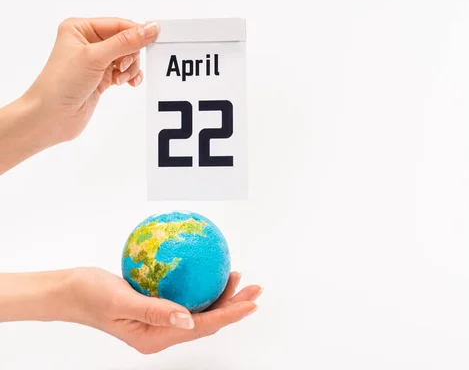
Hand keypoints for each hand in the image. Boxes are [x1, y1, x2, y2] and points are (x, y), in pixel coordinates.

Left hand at [24, 17, 159, 143]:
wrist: (52, 116)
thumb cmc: (62, 83)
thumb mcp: (96, 57)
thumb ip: (126, 42)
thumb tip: (151, 28)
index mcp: (80, 28)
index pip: (118, 24)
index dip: (136, 32)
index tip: (154, 39)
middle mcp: (88, 42)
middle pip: (126, 41)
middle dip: (130, 56)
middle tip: (121, 68)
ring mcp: (95, 60)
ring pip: (127, 57)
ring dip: (129, 69)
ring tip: (120, 79)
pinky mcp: (102, 77)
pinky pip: (125, 71)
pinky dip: (129, 77)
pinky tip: (126, 83)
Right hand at [68, 267, 260, 353]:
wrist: (69, 291)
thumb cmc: (89, 295)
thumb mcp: (121, 301)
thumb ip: (155, 311)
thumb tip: (190, 321)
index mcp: (156, 338)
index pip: (203, 327)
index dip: (231, 314)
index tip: (252, 301)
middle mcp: (161, 332)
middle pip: (207, 320)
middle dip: (234, 305)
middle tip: (255, 287)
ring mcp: (159, 321)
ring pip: (199, 310)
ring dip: (220, 295)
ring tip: (236, 276)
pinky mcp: (155, 307)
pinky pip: (185, 299)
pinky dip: (201, 287)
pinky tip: (208, 273)